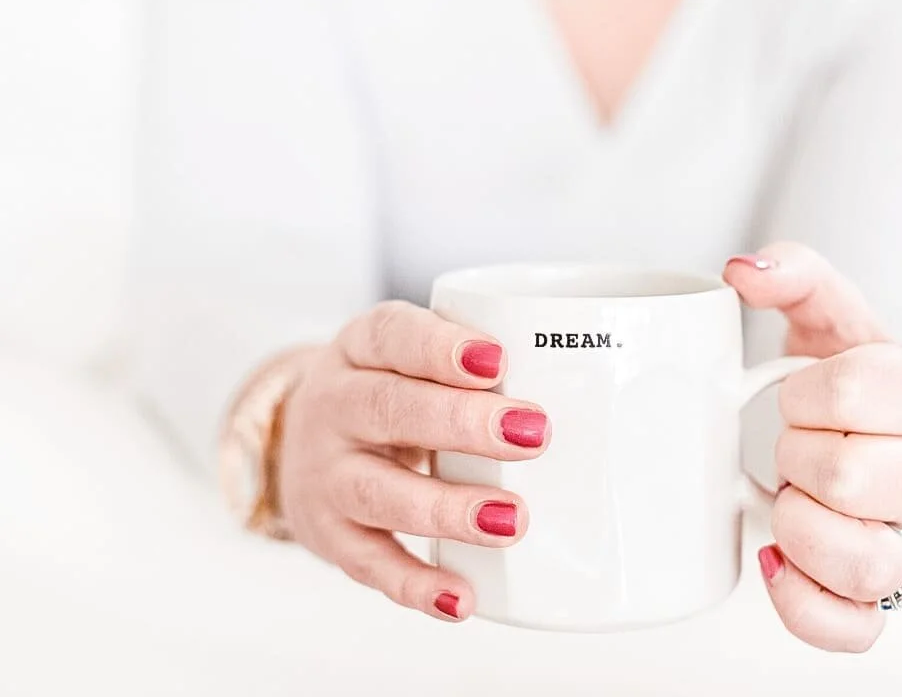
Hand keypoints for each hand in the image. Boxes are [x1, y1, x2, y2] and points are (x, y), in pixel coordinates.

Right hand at [277, 301, 548, 620]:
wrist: (294, 438)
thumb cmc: (385, 391)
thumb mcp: (405, 358)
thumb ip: (467, 367)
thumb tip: (575, 393)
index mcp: (360, 349)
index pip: (391, 336)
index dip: (440, 348)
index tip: (497, 360)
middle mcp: (334, 406)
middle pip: (389, 409)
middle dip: (461, 424)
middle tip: (531, 435)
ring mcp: (327, 474)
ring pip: (379, 492)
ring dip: (447, 509)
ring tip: (510, 520)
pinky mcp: (330, 535)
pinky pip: (370, 564)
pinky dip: (415, 585)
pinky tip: (461, 598)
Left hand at [724, 242, 901, 652]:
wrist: (865, 435)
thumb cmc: (843, 376)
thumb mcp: (824, 311)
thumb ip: (793, 273)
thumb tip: (741, 271)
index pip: (845, 393)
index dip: (801, 393)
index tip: (799, 393)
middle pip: (843, 477)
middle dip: (794, 455)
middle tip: (794, 443)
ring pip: (858, 561)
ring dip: (799, 525)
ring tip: (789, 497)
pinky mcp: (876, 594)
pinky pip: (850, 628)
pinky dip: (803, 602)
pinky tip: (775, 560)